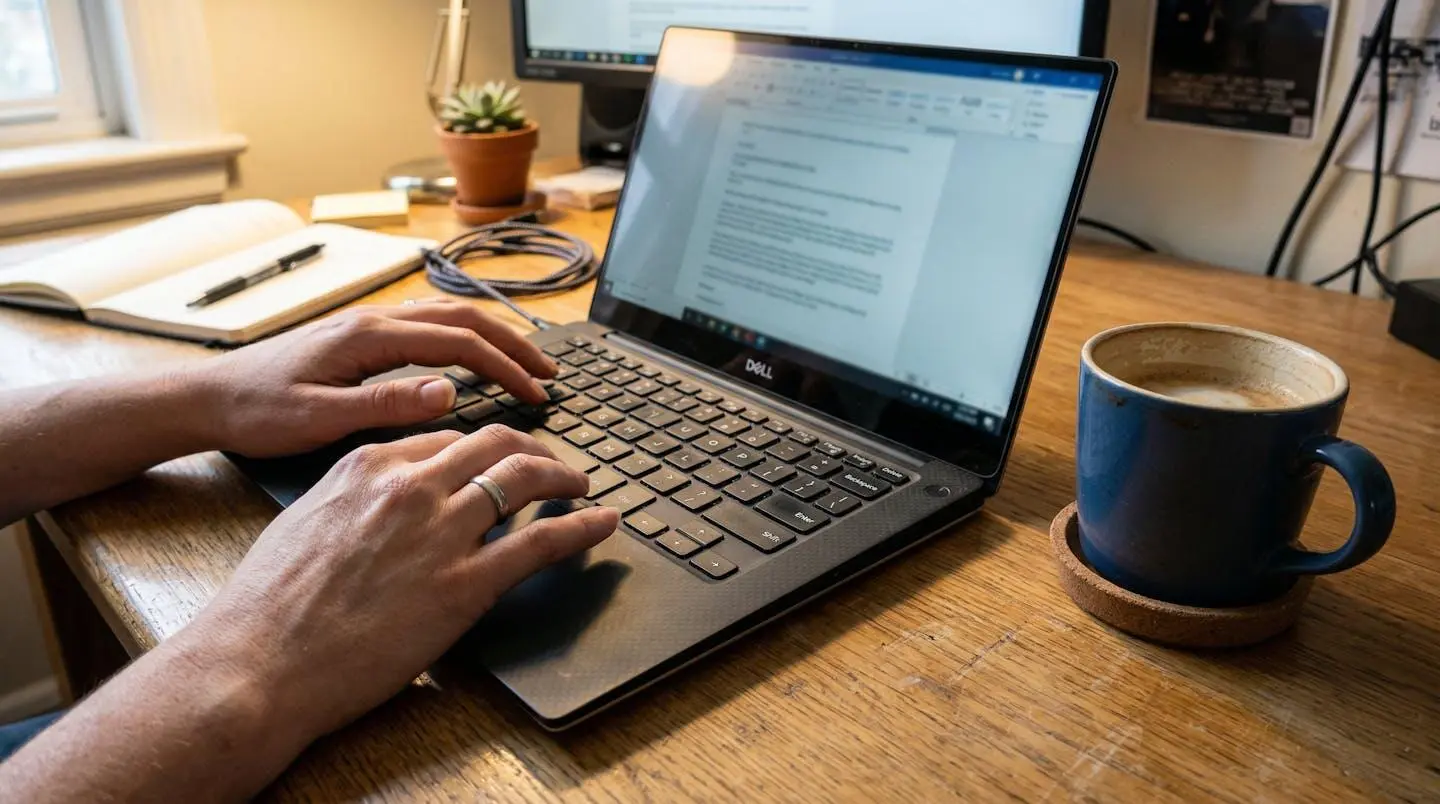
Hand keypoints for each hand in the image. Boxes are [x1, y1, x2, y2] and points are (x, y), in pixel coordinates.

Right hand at [181, 424, 620, 743]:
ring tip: (581, 484)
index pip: (445, 437)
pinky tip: (602, 522)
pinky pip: (541, 542)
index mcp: (369, 464)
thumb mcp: (307, 519)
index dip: (481, 447)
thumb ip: (353, 495)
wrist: (258, 661)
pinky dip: (581, 526)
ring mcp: (441, 532)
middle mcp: (411, 486)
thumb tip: (381, 496)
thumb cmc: (269, 604)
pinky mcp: (465, 584)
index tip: (497, 457)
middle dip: (532, 447)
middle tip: (553, 462)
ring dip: (564, 477)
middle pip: (495, 443)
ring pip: (525, 479)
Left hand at [191, 301, 558, 457]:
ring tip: (526, 363)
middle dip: (514, 344)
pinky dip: (464, 338)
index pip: (459, 342)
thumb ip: (385, 404)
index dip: (506, 367)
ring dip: (493, 337)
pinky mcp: (360, 337)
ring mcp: (367, 324)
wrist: (206, 398)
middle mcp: (373, 320)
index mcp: (369, 336)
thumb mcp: (318, 419)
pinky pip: (427, 326)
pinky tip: (473, 359)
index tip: (537, 395)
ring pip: (447, 316)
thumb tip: (448, 392)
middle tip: (550, 374)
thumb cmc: (256, 412)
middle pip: (463, 318)